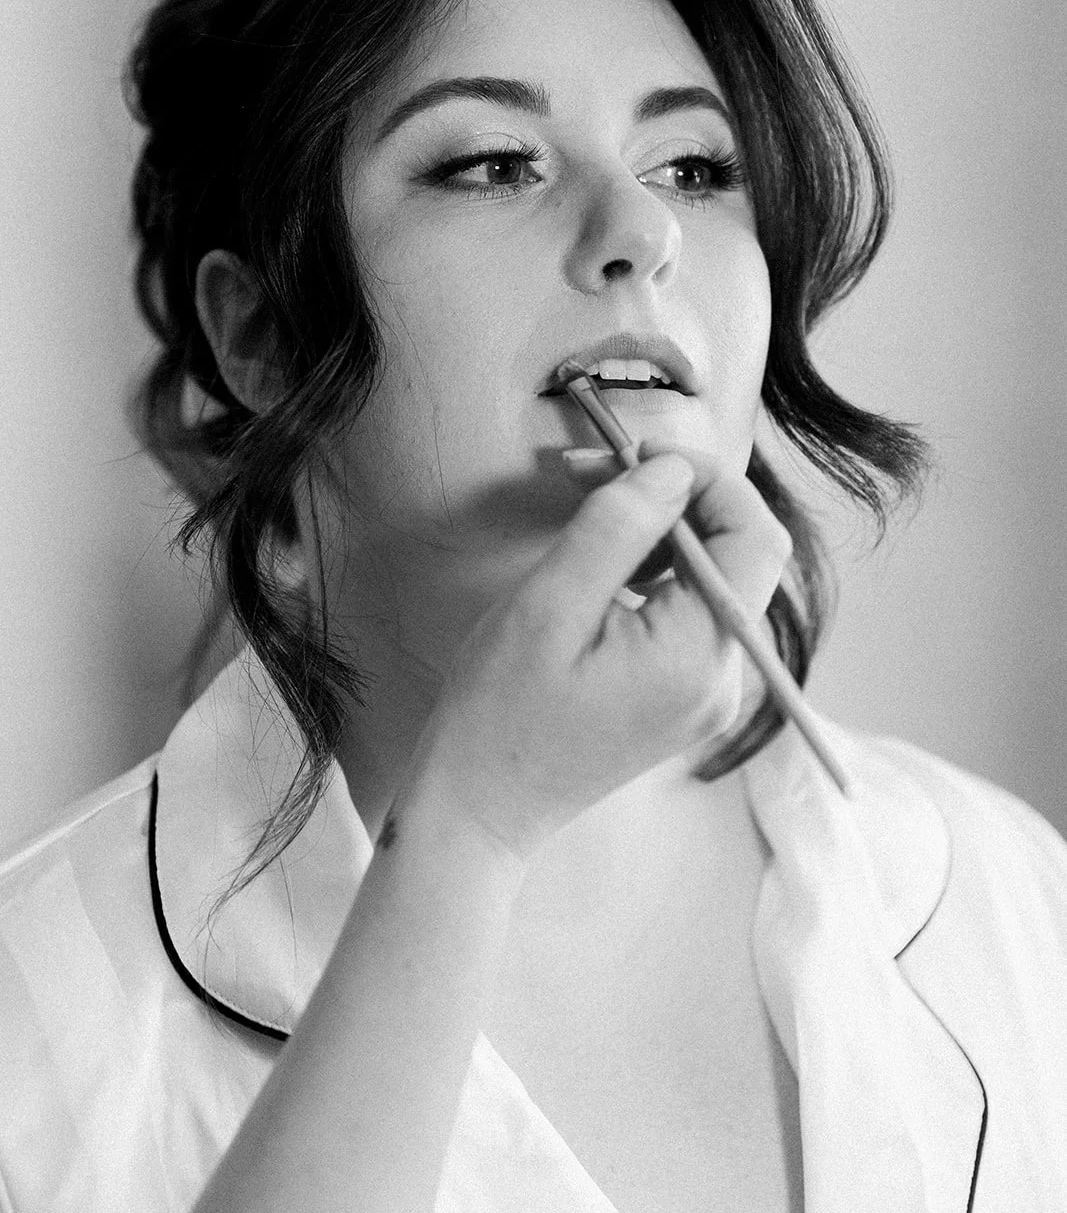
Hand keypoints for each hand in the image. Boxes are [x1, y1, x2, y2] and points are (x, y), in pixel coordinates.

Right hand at [410, 441, 792, 861]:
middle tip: (590, 470)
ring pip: (712, 575)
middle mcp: (723, 676)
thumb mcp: (551, 604)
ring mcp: (707, 690)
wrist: (479, 807)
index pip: (755, 536)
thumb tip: (672, 469)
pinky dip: (652, 570)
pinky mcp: (684, 694)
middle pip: (737, 552)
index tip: (636, 452)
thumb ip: (619, 528)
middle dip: (673, 496)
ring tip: (584, 511)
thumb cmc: (500, 711)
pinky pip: (689, 609)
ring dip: (658, 529)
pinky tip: (598, 567)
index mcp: (700, 655)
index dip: (708, 478)